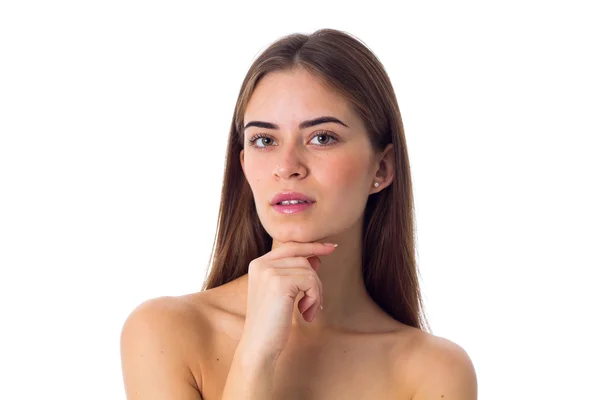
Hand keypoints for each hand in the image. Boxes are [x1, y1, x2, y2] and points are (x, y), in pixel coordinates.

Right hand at [239, 241, 336, 361]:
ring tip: (308, 311)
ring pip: (309, 271)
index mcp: (258, 264)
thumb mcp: (283, 293)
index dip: (312, 246)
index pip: (290, 246)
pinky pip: (310, 281)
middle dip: (314, 282)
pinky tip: (305, 313)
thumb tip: (316, 257)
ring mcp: (269, 272)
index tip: (331, 247)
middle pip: (303, 259)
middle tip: (313, 304)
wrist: (259, 346)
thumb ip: (295, 273)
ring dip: (315, 292)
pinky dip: (314, 298)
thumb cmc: (272, 323)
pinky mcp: (279, 283)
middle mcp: (261, 264)